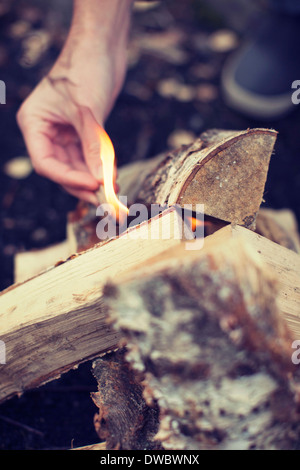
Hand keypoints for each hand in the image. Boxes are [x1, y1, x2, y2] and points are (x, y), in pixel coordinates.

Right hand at [17, 0, 132, 204]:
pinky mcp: (81, 132)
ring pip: (76, 166)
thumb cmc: (86, 68)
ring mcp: (63, 133)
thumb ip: (93, 146)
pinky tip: (112, 175)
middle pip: (61, 169)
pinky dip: (100, 168)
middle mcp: (46, 131)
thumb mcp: (87, 110)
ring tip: (113, 191)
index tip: (93, 186)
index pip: (45, 162)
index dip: (68, 178)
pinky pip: (88, 157)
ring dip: (94, 179)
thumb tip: (101, 180)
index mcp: (34, 124)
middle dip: (83, 185)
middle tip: (105, 200)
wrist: (101, 47)